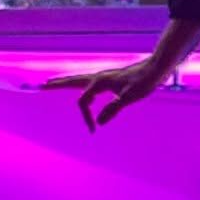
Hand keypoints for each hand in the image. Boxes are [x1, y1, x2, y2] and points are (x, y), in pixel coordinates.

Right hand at [44, 56, 169, 132]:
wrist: (156, 68)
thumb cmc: (144, 81)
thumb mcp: (130, 97)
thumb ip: (114, 108)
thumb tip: (100, 122)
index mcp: (100, 81)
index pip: (83, 102)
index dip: (85, 117)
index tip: (93, 131)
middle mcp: (99, 77)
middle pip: (72, 81)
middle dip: (58, 84)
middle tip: (42, 86)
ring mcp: (104, 76)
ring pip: (80, 80)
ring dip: (66, 82)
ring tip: (54, 83)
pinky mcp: (111, 78)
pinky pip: (90, 82)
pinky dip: (81, 86)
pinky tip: (85, 91)